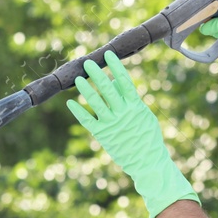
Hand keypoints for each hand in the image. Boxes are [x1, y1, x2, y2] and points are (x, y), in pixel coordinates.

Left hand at [67, 49, 199, 217]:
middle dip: (97, 74)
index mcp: (135, 106)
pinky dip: (78, 111)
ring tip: (78, 79)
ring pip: (96, 103)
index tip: (108, 55)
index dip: (116, 67)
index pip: (125, 81)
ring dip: (86, 89)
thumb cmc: (147, 136)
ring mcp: (112, 124)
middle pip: (108, 89)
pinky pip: (88, 121)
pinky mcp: (103, 135)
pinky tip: (70, 102)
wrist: (147, 162)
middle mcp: (123, 113)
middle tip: (87, 63)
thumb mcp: (142, 115)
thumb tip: (115, 82)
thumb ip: (129, 99)